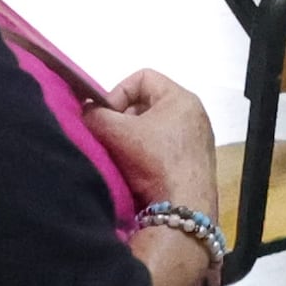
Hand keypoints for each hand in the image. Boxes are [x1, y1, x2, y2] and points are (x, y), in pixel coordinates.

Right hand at [88, 69, 220, 220]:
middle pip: (148, 103)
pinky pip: (165, 148)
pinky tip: (137, 171)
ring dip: (133, 139)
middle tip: (110, 136)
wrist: (184, 207)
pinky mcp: (196, 163)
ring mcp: (198, 139)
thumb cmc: (153, 161)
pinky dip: (148, 155)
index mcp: (182, 98)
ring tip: (121, 156)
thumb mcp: (116, 132)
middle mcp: (195, 114)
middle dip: (123, 118)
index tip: (107, 115)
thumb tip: (87, 111)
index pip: (142, 77)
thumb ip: (94, 114)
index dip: (118, 91)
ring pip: (155, 128)